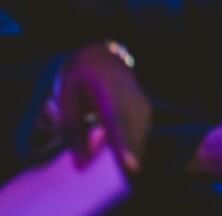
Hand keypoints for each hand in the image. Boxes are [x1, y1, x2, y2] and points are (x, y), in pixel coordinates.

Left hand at [59, 42, 150, 173]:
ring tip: (124, 168)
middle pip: (134, 131)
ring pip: (141, 134)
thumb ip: (72, 132)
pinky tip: (125, 154)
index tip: (130, 166)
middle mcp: (130, 95)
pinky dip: (134, 145)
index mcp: (108, 88)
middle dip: (131, 155)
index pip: (118, 122)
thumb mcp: (67, 100)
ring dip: (133, 152)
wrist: (100, 56)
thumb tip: (81, 165)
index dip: (124, 145)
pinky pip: (142, 132)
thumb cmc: (80, 80)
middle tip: (127, 175)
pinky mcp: (146, 109)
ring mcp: (142, 101)